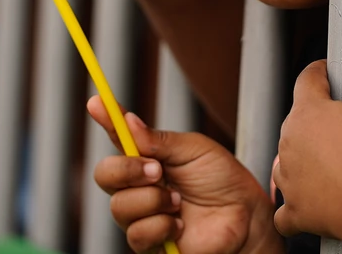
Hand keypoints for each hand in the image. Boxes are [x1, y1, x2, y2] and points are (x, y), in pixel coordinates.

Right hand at [87, 96, 282, 253]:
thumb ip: (158, 140)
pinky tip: (179, 224)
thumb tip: (127, 120)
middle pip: (104, 174)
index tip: (96, 102)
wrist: (245, 216)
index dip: (106, 119)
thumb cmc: (222, 180)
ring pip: (119, 207)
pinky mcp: (150, 244)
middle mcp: (138, 186)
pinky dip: (160, 225)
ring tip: (179, 201)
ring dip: (152, 200)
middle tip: (157, 170)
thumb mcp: (194, 149)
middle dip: (127, 169)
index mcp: (147, 158)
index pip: (118, 137)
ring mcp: (142, 215)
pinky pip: (136, 234)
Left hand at [273, 58, 341, 253]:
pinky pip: (286, 207)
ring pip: (287, 161)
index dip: (319, 72)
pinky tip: (309, 202)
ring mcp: (287, 176)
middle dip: (316, 120)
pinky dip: (296, 204)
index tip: (326, 71)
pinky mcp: (293, 209)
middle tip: (341, 122)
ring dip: (303, 159)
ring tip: (330, 162)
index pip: (307, 79)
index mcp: (307, 112)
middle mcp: (289, 141)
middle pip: (297, 121)